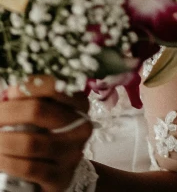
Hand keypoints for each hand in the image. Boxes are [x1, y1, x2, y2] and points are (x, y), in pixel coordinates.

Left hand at [0, 76, 92, 191]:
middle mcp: (80, 127)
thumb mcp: (48, 113)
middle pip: (38, 111)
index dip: (29, 87)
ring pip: (30, 142)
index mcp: (79, 105)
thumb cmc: (49, 134)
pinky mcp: (60, 177)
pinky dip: (7, 161)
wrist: (59, 171)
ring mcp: (71, 153)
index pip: (55, 87)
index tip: (11, 92)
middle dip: (8, 112)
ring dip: (3, 140)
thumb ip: (32, 100)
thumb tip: (7, 94)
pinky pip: (28, 168)